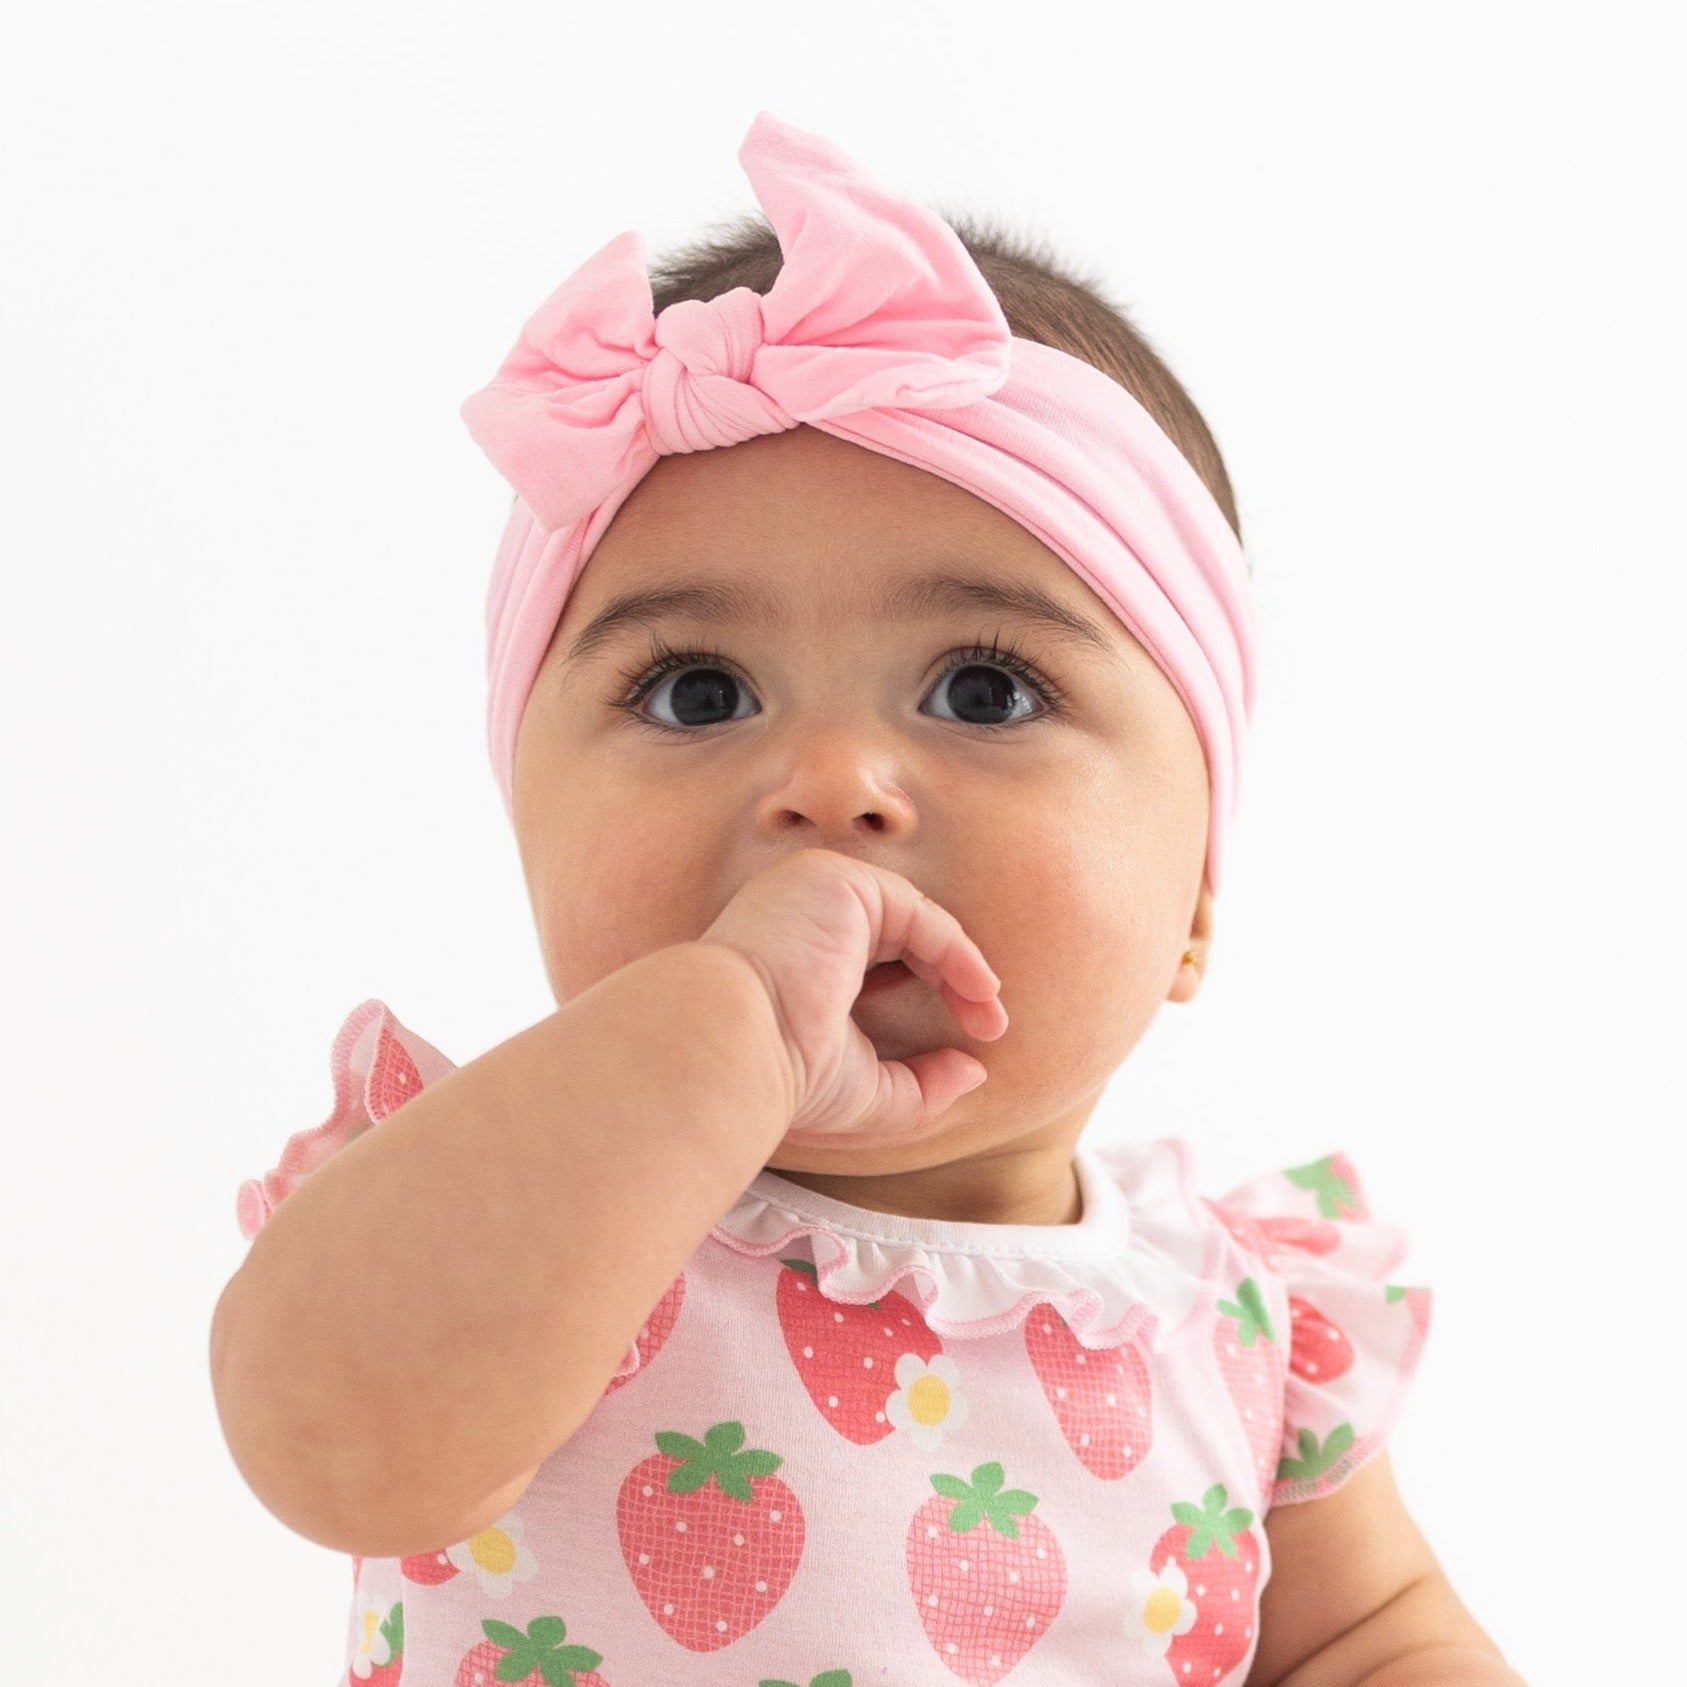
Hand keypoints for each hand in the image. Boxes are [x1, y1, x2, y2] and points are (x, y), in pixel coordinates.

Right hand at [697, 847, 1006, 1149]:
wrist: (732, 1045)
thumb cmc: (781, 1073)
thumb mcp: (865, 1089)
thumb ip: (920, 1083)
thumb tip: (974, 1071)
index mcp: (800, 953)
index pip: (881, 959)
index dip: (932, 993)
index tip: (973, 1045)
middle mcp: (805, 913)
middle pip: (903, 934)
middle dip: (955, 979)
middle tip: (989, 1027)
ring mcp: (815, 889)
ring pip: (913, 918)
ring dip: (961, 965)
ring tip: (987, 1016)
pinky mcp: (834, 879)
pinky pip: (916, 907)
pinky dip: (955, 948)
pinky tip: (977, 990)